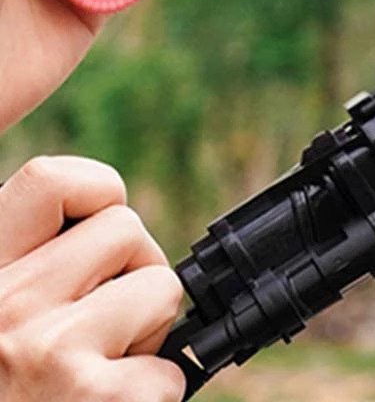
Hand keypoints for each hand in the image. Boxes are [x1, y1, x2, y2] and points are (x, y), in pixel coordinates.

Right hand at [0, 157, 184, 401]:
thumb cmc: (5, 382)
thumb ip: (26, 265)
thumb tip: (104, 213)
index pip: (52, 180)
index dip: (96, 193)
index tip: (93, 225)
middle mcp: (0, 306)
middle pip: (126, 229)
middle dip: (130, 274)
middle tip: (93, 330)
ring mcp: (46, 351)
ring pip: (159, 287)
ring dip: (147, 331)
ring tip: (94, 375)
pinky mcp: (91, 399)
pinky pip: (171, 367)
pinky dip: (154, 394)